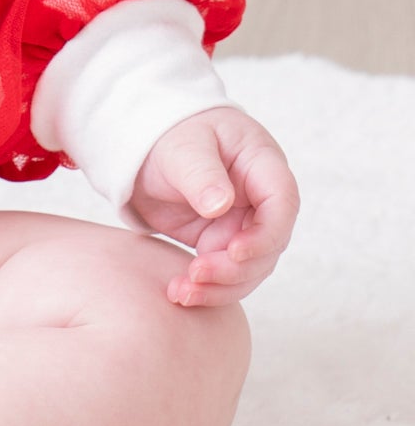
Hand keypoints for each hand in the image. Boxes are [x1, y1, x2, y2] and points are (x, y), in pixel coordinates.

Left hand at [127, 105, 299, 307]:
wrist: (144, 145)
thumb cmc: (172, 132)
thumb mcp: (182, 147)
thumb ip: (202, 175)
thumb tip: (221, 205)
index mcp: (261, 165)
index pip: (282, 204)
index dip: (265, 234)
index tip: (234, 252)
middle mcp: (259, 199)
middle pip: (268, 246)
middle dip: (236, 269)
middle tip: (197, 274)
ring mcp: (242, 223)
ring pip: (249, 268)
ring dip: (221, 286)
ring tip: (182, 292)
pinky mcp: (219, 241)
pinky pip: (224, 273)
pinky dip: (206, 288)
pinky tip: (179, 293)